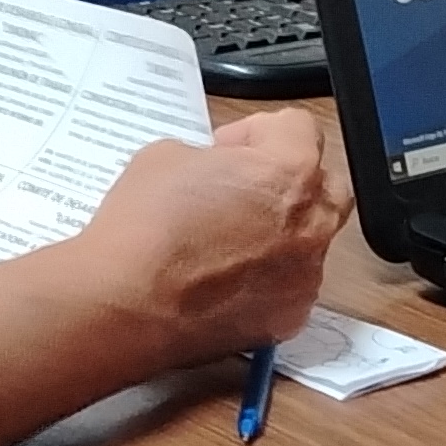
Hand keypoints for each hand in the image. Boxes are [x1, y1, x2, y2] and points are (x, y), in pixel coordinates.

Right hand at [71, 109, 346, 366]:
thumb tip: (218, 171)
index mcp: (291, 170)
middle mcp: (313, 223)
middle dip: (285, 181)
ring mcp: (305, 276)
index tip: (228, 149)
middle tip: (240, 189)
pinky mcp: (289, 318)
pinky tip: (222, 280)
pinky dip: (266, 279)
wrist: (123, 306)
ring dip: (278, 233)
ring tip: (224, 241)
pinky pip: (289, 285)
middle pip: (322, 185)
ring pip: (308, 241)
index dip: (254, 132)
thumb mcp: (167, 155)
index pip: (298, 127)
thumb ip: (212, 156)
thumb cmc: (143, 229)